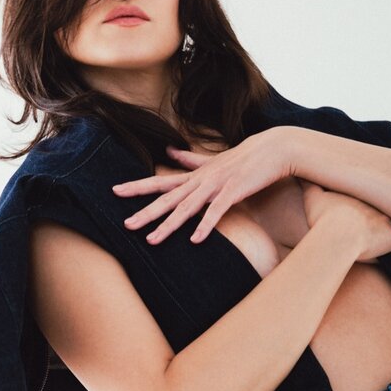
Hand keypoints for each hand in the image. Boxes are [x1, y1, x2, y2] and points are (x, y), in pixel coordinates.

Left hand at [110, 129, 292, 244]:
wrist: (274, 149)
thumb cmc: (246, 157)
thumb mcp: (214, 159)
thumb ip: (191, 160)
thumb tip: (170, 152)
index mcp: (195, 175)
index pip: (161, 182)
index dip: (138, 186)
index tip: (116, 191)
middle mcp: (201, 180)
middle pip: (168, 198)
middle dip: (146, 212)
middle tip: (126, 225)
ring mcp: (216, 186)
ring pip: (187, 208)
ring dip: (169, 225)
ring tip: (151, 240)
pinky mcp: (233, 192)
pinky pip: (216, 212)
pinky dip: (206, 226)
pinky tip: (195, 240)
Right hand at [298, 179, 390, 262]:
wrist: (337, 234)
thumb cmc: (322, 218)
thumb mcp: (312, 197)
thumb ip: (308, 184)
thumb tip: (299, 172)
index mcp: (360, 194)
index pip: (371, 188)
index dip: (376, 187)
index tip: (382, 183)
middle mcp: (378, 204)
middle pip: (390, 200)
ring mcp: (388, 221)